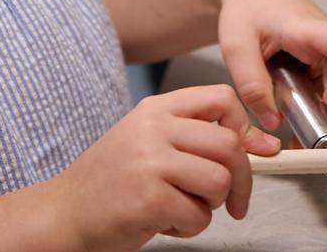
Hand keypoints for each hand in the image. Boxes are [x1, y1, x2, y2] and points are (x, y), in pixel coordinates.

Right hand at [48, 85, 282, 249]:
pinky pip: (199, 216)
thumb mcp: (150, 143)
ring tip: (182, 208)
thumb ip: (200, 139)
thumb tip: (263, 144)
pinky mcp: (149, 199)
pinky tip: (162, 222)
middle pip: (229, 144)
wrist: (62, 213)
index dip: (244, 127)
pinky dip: (188, 228)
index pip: (222, 98)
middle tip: (233, 201)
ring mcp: (150, 162)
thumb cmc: (110, 182)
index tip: (249, 152)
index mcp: (156, 109)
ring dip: (210, 206)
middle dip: (241, 180)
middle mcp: (154, 129)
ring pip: (219, 181)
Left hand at [213, 0, 326, 134]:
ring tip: (299, 134)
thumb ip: (252, 85)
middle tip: (306, 135)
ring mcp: (324, 48)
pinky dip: (317, 103)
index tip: (326, 101)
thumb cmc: (243, 8)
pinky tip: (297, 117)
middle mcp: (324, 37)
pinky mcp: (319, 57)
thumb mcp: (236, 47)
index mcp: (307, 28)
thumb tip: (274, 122)